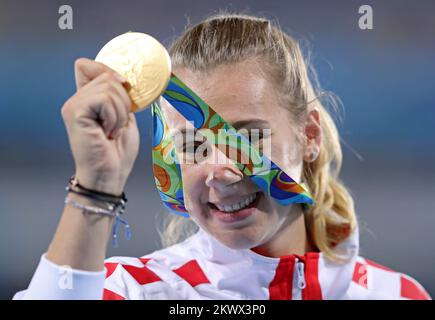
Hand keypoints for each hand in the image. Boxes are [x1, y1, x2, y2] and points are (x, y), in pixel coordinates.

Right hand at [61, 58, 139, 194]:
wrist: (110, 174)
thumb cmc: (118, 151)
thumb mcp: (124, 116)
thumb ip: (118, 96)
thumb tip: (121, 76)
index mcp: (86, 99)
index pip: (87, 65)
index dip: (107, 70)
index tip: (122, 91)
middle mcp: (76, 99)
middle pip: (106, 75)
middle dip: (123, 100)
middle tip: (117, 125)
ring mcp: (73, 105)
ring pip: (108, 86)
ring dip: (120, 112)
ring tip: (113, 131)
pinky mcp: (75, 112)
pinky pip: (104, 99)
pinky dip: (114, 116)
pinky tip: (108, 133)